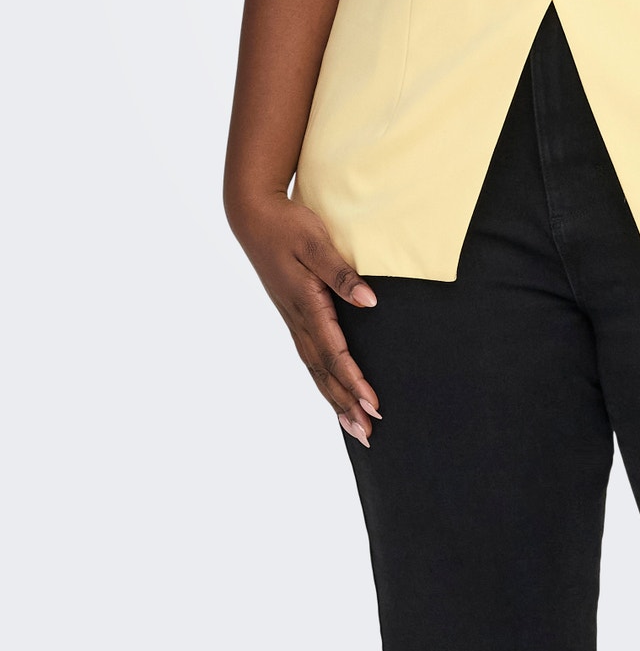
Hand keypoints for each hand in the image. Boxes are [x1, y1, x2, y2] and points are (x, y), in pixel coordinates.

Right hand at [229, 194, 381, 446]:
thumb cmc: (288, 226)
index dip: (355, 382)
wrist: (254, 216)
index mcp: (306, 305)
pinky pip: (309, 356)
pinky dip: (322, 379)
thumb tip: (370, 302)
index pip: (335, 353)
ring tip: (353, 427)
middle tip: (367, 434)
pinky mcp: (292, 313)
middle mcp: (298, 319)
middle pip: (324, 372)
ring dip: (334, 398)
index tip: (374, 405)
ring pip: (315, 369)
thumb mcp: (317, 244)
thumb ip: (342, 275)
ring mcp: (292, 319)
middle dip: (346, 404)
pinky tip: (331, 389)